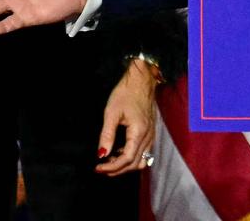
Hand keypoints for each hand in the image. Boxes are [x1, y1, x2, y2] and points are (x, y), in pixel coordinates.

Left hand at [96, 58, 159, 176]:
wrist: (141, 81)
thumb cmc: (126, 94)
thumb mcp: (111, 113)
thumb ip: (107, 135)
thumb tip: (101, 155)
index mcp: (139, 132)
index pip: (127, 159)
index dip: (112, 167)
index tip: (97, 167)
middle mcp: (148, 136)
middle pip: (136, 163)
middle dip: (118, 170)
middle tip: (101, 168)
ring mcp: (151, 134)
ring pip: (142, 160)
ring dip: (126, 166)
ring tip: (110, 162)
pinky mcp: (151, 132)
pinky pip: (145, 152)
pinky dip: (132, 158)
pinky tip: (120, 152)